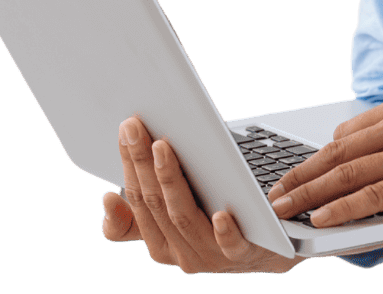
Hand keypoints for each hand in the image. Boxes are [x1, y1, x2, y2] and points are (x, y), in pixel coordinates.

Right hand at [102, 116, 302, 273]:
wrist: (274, 248)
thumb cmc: (222, 221)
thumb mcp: (177, 218)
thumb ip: (138, 218)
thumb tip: (108, 201)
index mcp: (162, 243)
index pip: (138, 201)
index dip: (129, 165)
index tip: (126, 130)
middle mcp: (182, 252)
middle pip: (156, 204)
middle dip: (142, 163)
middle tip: (136, 126)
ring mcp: (212, 255)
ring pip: (183, 217)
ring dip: (170, 181)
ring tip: (163, 147)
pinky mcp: (245, 254)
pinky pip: (231, 246)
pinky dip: (224, 231)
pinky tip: (221, 213)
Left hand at [269, 95, 382, 227]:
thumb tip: (362, 156)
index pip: (345, 135)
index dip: (315, 159)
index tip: (296, 176)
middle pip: (337, 153)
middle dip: (300, 175)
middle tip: (275, 194)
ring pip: (347, 174)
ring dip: (310, 193)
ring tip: (286, 209)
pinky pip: (372, 195)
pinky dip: (342, 208)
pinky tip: (323, 218)